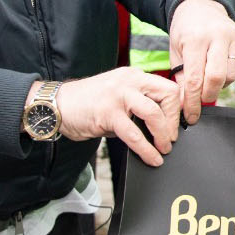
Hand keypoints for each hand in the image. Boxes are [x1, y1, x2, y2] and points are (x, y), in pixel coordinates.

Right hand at [52, 69, 181, 165]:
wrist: (55, 105)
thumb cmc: (86, 103)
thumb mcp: (117, 96)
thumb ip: (137, 105)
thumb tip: (160, 126)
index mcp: (133, 76)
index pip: (167, 87)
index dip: (177, 108)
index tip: (178, 124)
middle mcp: (128, 81)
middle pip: (167, 95)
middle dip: (174, 120)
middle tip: (171, 138)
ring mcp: (118, 95)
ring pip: (153, 113)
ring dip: (163, 135)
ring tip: (163, 148)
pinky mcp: (107, 113)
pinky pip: (134, 134)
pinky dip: (146, 149)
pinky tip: (152, 158)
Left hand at [168, 0, 234, 123]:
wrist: (201, 6)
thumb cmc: (186, 31)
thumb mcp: (175, 52)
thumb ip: (180, 78)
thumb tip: (185, 105)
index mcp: (195, 39)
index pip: (194, 79)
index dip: (192, 102)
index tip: (190, 116)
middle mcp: (217, 37)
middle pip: (216, 78)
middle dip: (207, 96)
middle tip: (199, 102)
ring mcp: (234, 38)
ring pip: (230, 76)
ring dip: (218, 86)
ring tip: (208, 80)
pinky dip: (227, 77)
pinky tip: (219, 70)